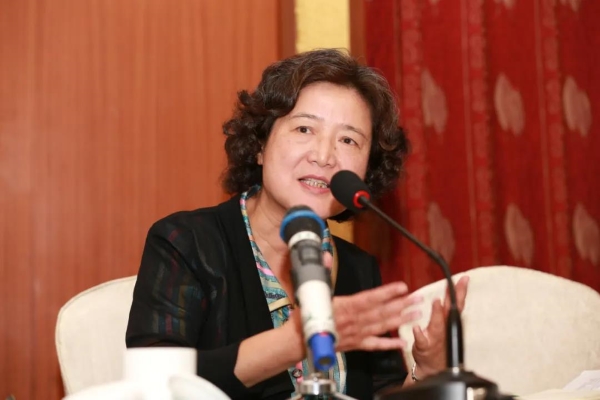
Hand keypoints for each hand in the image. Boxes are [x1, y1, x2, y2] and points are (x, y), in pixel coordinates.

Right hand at [284, 252, 422, 355]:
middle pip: (381, 312)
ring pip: (382, 326)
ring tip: (416, 314)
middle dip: (401, 305)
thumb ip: (323, 271)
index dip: (387, 293)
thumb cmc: (306, 315)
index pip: (370, 298)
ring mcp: (356, 334)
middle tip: (418, 299)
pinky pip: (374, 345)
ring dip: (400, 320)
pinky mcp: (355, 345)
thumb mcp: (314, 290)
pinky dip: (389, 344)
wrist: (298, 340)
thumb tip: (327, 255)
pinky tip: (402, 342)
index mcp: (345, 306)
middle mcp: (354, 320)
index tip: (402, 287)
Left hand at [411, 275, 468, 377]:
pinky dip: (419, 335)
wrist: (432, 368)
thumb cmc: (438, 344)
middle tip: (455, 284)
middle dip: (453, 298)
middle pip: (450, 311)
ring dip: (437, 314)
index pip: (455, 304)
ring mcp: (434, 338)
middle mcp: (443, 328)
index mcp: (447, 321)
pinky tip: (416, 329)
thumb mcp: (444, 325)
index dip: (460, 291)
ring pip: (437, 325)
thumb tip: (449, 290)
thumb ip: (445, 308)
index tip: (464, 278)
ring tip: (436, 302)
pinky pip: (421, 341)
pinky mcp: (424, 347)